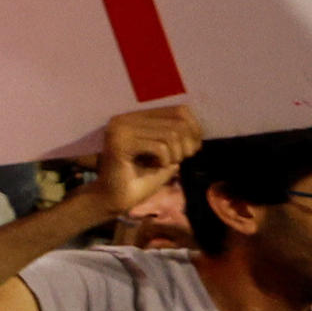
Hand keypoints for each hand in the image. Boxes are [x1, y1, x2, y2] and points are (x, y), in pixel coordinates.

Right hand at [92, 105, 200, 221]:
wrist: (112, 200)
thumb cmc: (139, 180)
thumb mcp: (165, 156)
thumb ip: (178, 140)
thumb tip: (198, 129)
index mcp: (134, 117)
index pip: (178, 110)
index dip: (194, 129)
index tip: (192, 149)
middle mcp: (124, 118)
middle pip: (177, 122)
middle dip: (187, 145)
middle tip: (179, 160)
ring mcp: (120, 130)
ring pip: (170, 134)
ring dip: (176, 154)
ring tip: (166, 165)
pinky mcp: (119, 144)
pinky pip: (159, 147)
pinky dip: (165, 161)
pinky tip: (156, 168)